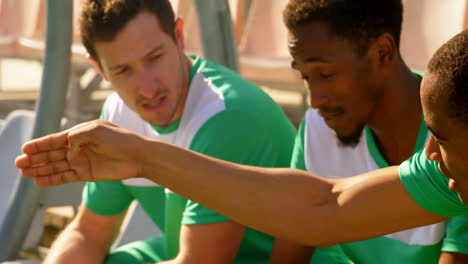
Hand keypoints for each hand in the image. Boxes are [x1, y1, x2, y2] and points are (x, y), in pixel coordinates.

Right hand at [15, 120, 144, 185]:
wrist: (138, 156)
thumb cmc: (120, 139)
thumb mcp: (97, 131)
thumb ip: (78, 136)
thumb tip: (66, 147)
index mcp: (80, 134)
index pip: (56, 139)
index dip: (40, 144)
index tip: (25, 148)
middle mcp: (79, 147)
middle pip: (52, 153)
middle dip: (36, 158)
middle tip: (18, 163)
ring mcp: (82, 161)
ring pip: (56, 166)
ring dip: (40, 169)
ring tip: (24, 172)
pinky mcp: (87, 174)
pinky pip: (65, 177)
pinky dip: (53, 179)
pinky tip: (39, 181)